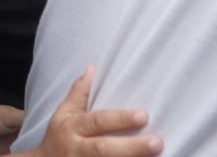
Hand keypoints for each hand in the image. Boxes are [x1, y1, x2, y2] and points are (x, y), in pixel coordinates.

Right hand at [24, 67, 160, 156]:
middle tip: (157, 143)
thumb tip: (93, 68)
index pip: (98, 121)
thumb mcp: (64, 113)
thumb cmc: (59, 137)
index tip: (144, 115)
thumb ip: (79, 93)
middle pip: (103, 149)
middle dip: (131, 147)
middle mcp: (77, 148)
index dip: (120, 119)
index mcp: (72, 127)